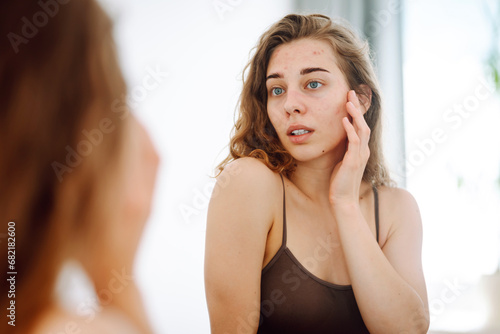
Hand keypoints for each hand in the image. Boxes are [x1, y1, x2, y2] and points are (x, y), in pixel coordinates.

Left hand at [329, 90, 370, 205]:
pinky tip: (344, 119)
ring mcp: (360, 156)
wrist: (343, 201)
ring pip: (361, 129)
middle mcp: (363, 151)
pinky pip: (354, 141)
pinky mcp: (353, 161)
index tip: (350, 99)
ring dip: (355, 114)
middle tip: (351, 93)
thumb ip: (342, 150)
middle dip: (357, 108)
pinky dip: (350, 129)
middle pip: (363, 123)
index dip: (356, 112)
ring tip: (348, 101)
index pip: (361, 126)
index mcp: (360, 150)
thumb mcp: (341, 162)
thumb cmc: (340, 183)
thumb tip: (337, 139)